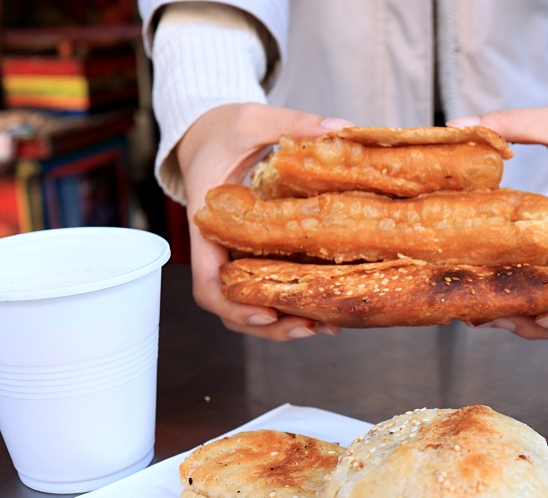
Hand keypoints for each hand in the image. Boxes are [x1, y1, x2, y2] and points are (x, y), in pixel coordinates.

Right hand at [175, 103, 351, 339]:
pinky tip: (324, 307)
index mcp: (208, 223)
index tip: (265, 313)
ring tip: (326, 326)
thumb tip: (340, 127)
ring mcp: (235, 254)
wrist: (209, 131)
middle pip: (232, 306)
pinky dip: (290, 302)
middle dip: (269, 326)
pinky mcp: (254, 253)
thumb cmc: (224, 127)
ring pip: (249, 304)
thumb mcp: (254, 119)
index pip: (207, 281)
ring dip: (283, 322)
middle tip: (311, 328)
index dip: (233, 306)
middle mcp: (218, 248)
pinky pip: (266, 287)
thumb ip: (293, 123)